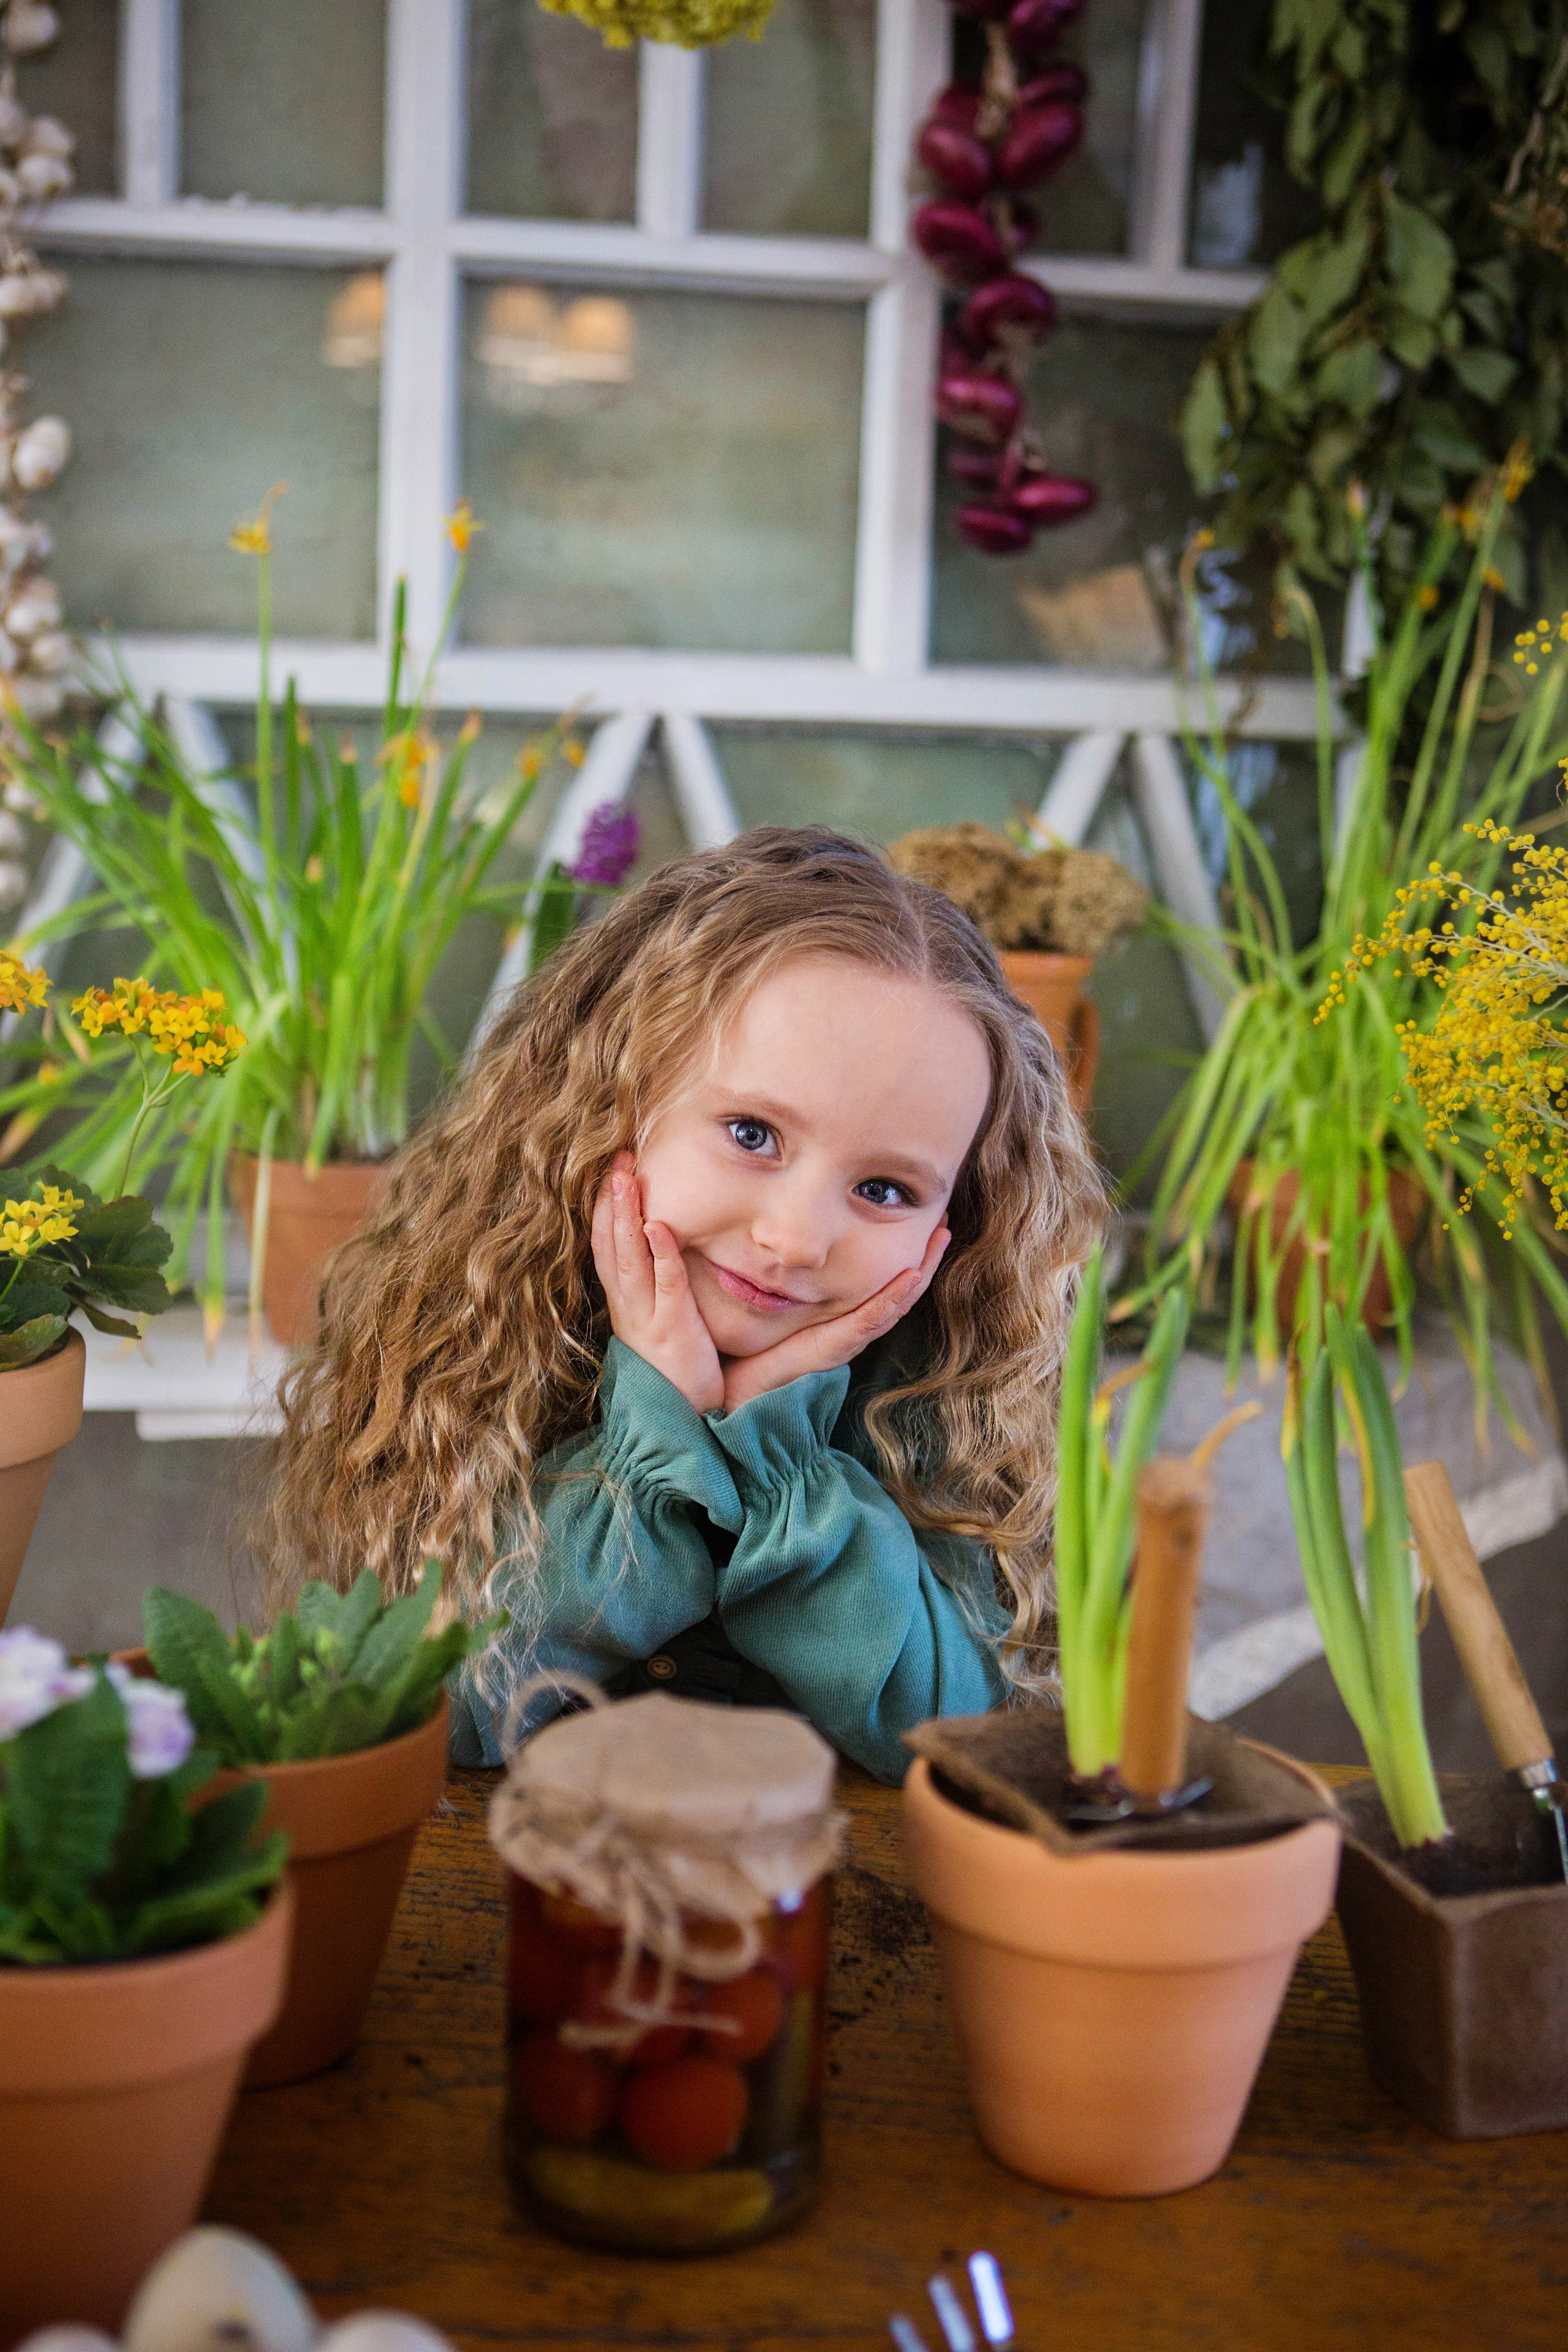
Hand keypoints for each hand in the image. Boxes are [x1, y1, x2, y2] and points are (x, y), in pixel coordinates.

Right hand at [591, 1154, 723, 1416]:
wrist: (683, 1427)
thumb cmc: (678, 1374)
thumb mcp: (660, 1323)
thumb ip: (658, 1289)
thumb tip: (664, 1249)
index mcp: (625, 1304)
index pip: (607, 1247)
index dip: (606, 1208)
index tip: (611, 1170)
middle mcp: (628, 1307)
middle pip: (611, 1244)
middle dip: (611, 1200)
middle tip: (615, 1158)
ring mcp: (646, 1318)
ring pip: (630, 1258)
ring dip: (626, 1216)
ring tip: (625, 1177)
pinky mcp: (672, 1330)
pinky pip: (665, 1286)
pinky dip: (661, 1255)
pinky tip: (659, 1226)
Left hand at [721, 1225, 950, 1411]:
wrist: (727, 1399)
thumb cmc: (742, 1350)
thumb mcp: (757, 1302)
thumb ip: (764, 1275)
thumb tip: (754, 1231)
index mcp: (832, 1317)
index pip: (877, 1281)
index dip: (902, 1253)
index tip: (919, 1219)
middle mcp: (845, 1328)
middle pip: (897, 1289)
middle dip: (924, 1256)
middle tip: (944, 1221)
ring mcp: (841, 1339)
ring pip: (893, 1302)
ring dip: (919, 1270)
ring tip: (940, 1238)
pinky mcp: (829, 1350)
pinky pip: (866, 1321)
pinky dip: (890, 1299)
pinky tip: (910, 1277)